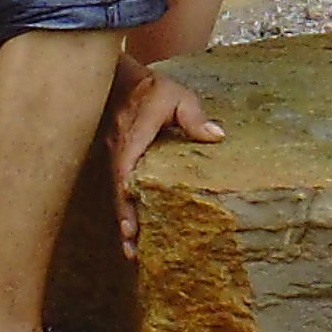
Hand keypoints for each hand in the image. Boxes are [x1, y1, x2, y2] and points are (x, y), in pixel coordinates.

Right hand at [107, 68, 225, 254]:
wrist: (122, 80)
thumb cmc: (151, 90)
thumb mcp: (176, 96)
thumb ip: (194, 116)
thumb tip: (217, 136)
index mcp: (132, 140)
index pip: (125, 175)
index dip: (126, 202)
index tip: (130, 226)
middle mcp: (119, 153)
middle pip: (118, 194)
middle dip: (124, 222)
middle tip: (131, 252)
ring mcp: (115, 157)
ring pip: (117, 195)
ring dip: (123, 220)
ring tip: (131, 251)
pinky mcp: (118, 159)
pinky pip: (120, 187)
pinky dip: (124, 207)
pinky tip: (133, 226)